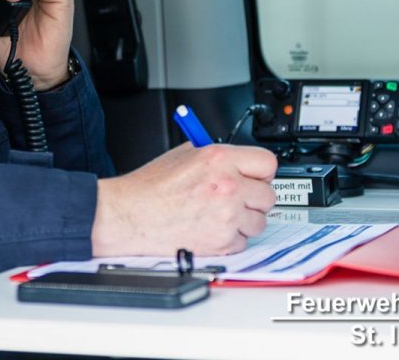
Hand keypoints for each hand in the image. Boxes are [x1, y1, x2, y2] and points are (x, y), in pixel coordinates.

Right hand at [91, 143, 277, 255]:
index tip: (255, 177)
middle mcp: (228, 186)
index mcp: (219, 159)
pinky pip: (242, 241)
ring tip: (219, 215)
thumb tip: (238, 162)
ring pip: (259, 221)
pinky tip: (209, 228)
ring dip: (244, 220)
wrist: (129, 215)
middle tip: (236, 198)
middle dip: (254, 197)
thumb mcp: (183, 156)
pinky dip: (229, 238)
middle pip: (269, 195)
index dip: (260, 171)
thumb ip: (216, 157)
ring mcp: (227, 216)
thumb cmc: (149, 188)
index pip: (267, 163)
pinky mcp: (222, 242)